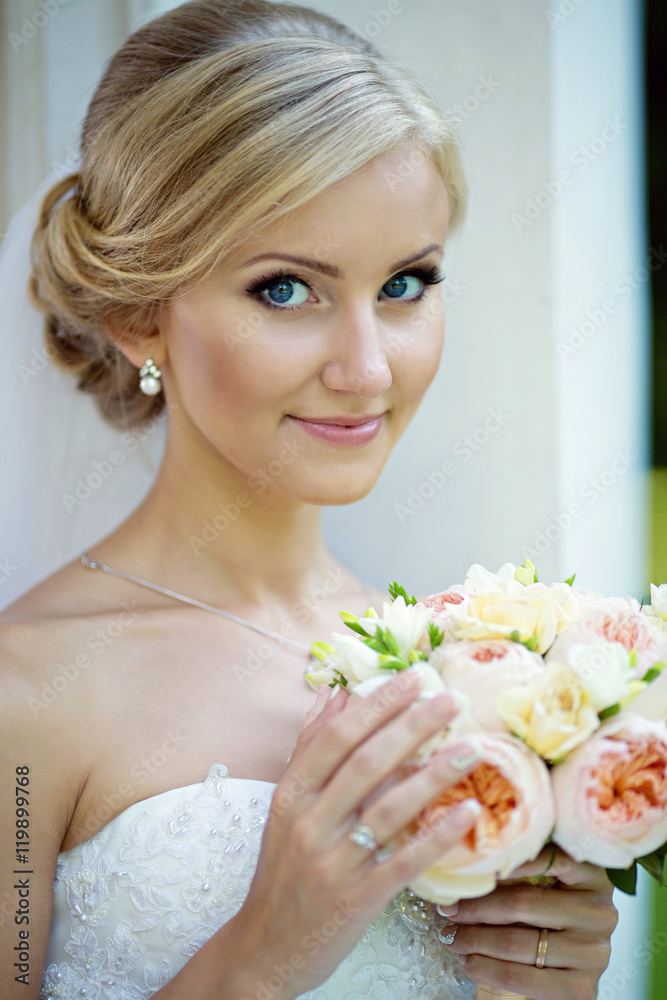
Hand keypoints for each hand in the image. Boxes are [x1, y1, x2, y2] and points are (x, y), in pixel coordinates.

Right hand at [232, 673, 481, 998]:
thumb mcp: (285, 806)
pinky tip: (469, 812)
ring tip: (473, 747)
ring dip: (434, 774)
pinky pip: (403, 862)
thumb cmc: (282, 869)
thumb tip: (333, 692)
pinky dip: (436, 836)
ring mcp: (333, 863)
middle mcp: (310, 824)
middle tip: (452, 699)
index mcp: (292, 795)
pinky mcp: (357, 900)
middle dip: (412, 726)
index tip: (414, 677)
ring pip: (389, 809)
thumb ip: (309, 747)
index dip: (377, 705)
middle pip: (366, 763)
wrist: (265, 948)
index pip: (336, 738)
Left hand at [436, 846, 617, 999]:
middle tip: (448, 909)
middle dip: (477, 906)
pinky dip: (488, 969)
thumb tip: (468, 858)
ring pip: (519, 942)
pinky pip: (523, 978)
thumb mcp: (546, 884)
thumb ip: (522, 867)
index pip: (550, 858)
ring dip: (475, 939)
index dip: (507, 861)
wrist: (565, 971)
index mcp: (593, 877)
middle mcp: (602, 913)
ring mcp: (595, 953)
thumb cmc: (547, 917)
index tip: (471, 865)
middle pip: (525, 903)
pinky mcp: (582, 988)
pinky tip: (469, 962)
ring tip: (451, 936)